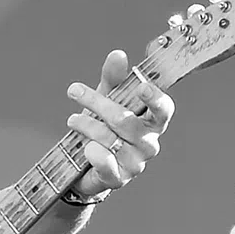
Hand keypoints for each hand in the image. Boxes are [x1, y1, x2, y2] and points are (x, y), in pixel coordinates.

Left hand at [65, 49, 174, 198]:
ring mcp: (136, 163)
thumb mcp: (107, 100)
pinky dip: (92, 152)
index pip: (163, 109)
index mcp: (152, 121)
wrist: (86, 165)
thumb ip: (113, 79)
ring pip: (108, 138)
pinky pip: (105, 162)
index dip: (155, 99)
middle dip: (96, 102)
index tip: (142, 87)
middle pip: (124, 119)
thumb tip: (118, 55)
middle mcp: (149, 143)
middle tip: (73, 90)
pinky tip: (84, 148)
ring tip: (72, 120)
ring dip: (86, 125)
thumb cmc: (103, 126)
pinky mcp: (118, 178)